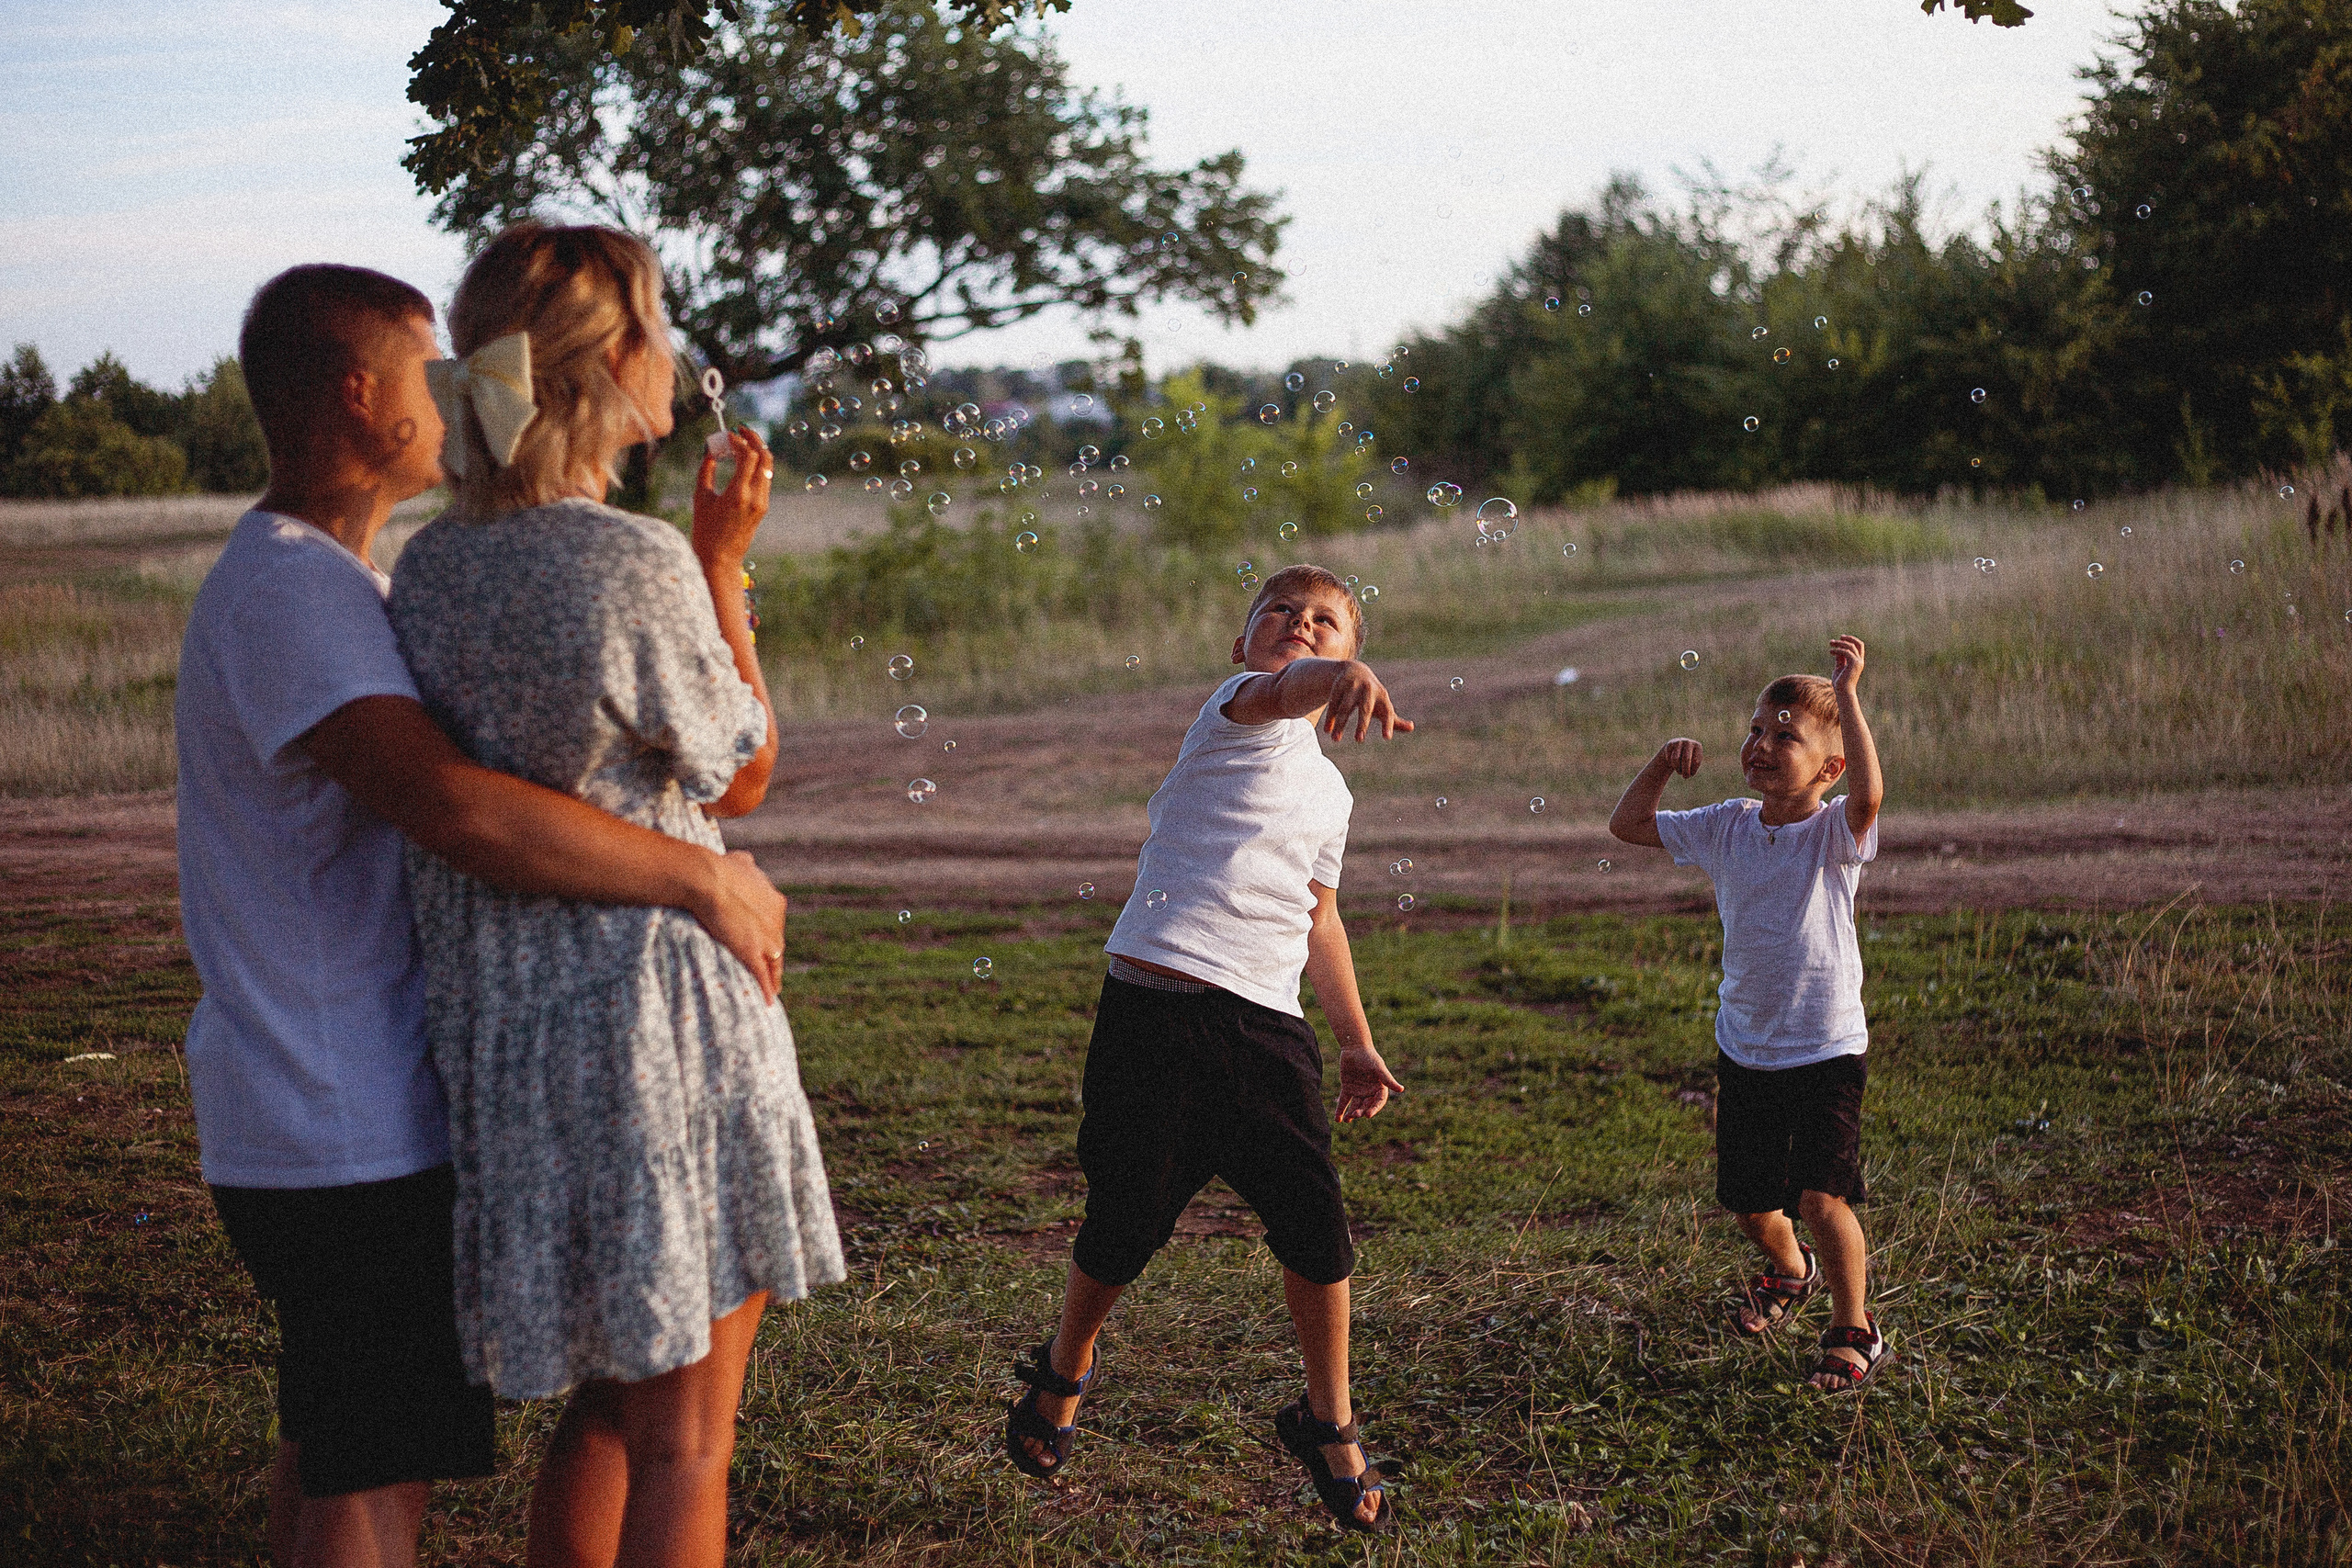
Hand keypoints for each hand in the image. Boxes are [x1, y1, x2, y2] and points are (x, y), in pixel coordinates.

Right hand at [692, 426, 773, 568]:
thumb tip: (711, 449)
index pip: (749, 456)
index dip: (739, 440)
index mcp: (739, 495)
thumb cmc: (705, 530)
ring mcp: (762, 503)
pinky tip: (743, 460)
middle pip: (765, 458)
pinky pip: (764, 479)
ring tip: (742, 441)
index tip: (727, 434)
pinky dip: (757, 465)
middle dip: (755, 439)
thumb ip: (706, 470)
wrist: (720, 559)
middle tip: (742, 429)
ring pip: (768, 467)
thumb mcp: (700, 497)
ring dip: (758, 450)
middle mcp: (755, 497)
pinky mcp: (763, 507)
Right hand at [702, 849, 787, 998]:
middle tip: (771, 971)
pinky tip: (768, 1001)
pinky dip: (766, 989)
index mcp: (775, 902)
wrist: (710, 880)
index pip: (775, 925)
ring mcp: (766, 939)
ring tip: (773, 990)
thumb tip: (747, 860)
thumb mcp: (740, 861)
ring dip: (774, 978)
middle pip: (778, 945)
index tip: (765, 943)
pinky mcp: (752, 953)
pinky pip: (762, 975)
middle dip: (773, 958)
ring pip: (774, 963)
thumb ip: (747, 864)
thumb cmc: (720, 868)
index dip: (769, 935)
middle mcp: (776, 922)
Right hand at [1320, 660, 1415, 742]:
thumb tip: (1412, 727)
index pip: (1387, 712)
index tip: (1387, 737)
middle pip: (1365, 709)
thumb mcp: (1383, 706)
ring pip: (1345, 708)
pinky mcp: (1338, 685)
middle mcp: (1368, 690)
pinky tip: (1327, 730)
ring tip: (1335, 740)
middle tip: (1359, 740)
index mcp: (1382, 696)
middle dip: (1362, 724)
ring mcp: (1352, 686)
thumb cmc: (1372, 695)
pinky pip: (1333, 703)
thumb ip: (1394, 720)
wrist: (1355, 670)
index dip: (1388, 724)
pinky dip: (1330, 717)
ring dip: (1340, 724)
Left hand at [1336, 1042, 1404, 1121]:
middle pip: (1366, 1105)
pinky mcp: (1347, 1088)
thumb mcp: (1379, 1068)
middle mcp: (1369, 1092)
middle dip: (1361, 1111)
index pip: (1378, 1102)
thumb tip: (1401, 1089)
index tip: (1368, 1115)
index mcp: (1379, 1088)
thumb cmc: (1369, 1056)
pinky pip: (1344, 1101)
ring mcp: (1358, 1091)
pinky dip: (1340, 1110)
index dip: (1374, 1109)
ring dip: (1351, 1113)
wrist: (1355, 1048)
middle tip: (1355, 1115)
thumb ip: (1388, 1080)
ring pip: (1355, 1105)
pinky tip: (1337, 1120)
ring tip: (1346, 1120)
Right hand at [1657, 737, 1702, 777]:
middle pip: (1686, 759)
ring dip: (1677, 768)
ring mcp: (1679, 742)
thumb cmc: (1689, 758)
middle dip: (1685, 770)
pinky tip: (1672, 762)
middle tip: (1685, 777)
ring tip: (1679, 771)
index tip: (1691, 774)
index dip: (1693, 770)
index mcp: (1698, 746)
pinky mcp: (1670, 744)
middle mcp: (1688, 742)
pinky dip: (1670, 763)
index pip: (1696, 762)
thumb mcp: (1694, 762)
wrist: (1677, 748)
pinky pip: (1669, 758)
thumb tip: (1688, 773)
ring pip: (1675, 759)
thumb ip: (1694, 766)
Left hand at [1830, 634, 1865, 695]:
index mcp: (1857, 662)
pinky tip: (1830, 652)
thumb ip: (1840, 659)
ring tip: (1830, 643)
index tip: (1841, 638)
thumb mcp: (1839, 668)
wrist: (1843, 692)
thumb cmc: (1840, 683)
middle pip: (1858, 644)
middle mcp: (1860, 661)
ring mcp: (1858, 662)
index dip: (1851, 640)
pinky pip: (1846, 652)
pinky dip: (1838, 650)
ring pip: (1850, 646)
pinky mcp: (1854, 664)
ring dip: (1840, 643)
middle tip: (1838, 637)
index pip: (1858, 647)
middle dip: (1849, 638)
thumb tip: (1837, 651)